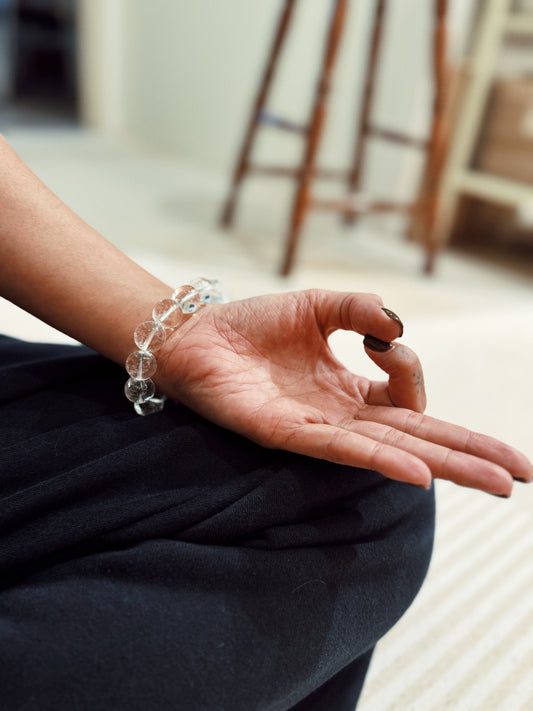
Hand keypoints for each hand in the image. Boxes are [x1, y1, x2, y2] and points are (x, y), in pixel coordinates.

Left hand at [157, 290, 531, 495]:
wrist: (194, 335)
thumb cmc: (252, 325)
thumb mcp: (317, 305)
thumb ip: (359, 310)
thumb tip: (396, 328)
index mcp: (350, 390)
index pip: (407, 399)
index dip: (410, 370)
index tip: (380, 339)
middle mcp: (340, 416)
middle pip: (416, 438)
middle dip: (470, 454)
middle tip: (519, 473)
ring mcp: (317, 429)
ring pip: (391, 452)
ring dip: (444, 466)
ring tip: (495, 481)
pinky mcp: (285, 433)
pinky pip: (340, 450)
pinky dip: (381, 462)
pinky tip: (419, 474)